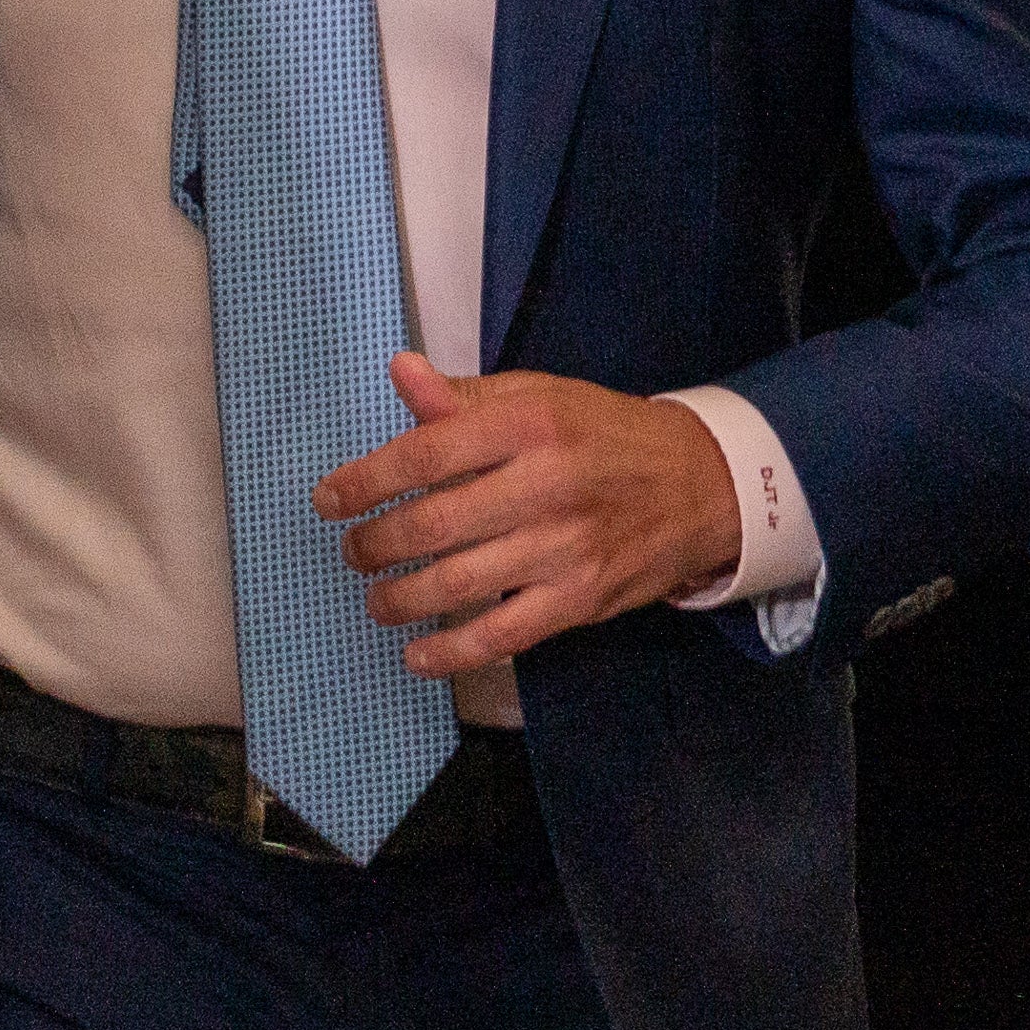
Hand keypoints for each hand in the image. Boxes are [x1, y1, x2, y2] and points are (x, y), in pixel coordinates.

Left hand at [315, 353, 743, 677]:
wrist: (701, 484)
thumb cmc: (604, 435)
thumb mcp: (540, 397)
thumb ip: (464, 397)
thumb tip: (401, 373)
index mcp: (529, 423)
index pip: (424, 453)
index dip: (364, 481)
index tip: (329, 500)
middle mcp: (545, 484)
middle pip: (432, 524)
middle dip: (375, 545)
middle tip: (354, 553)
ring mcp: (565, 547)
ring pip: (458, 585)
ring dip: (400, 600)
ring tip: (377, 600)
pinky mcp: (581, 599)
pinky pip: (502, 636)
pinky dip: (451, 653)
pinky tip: (417, 656)